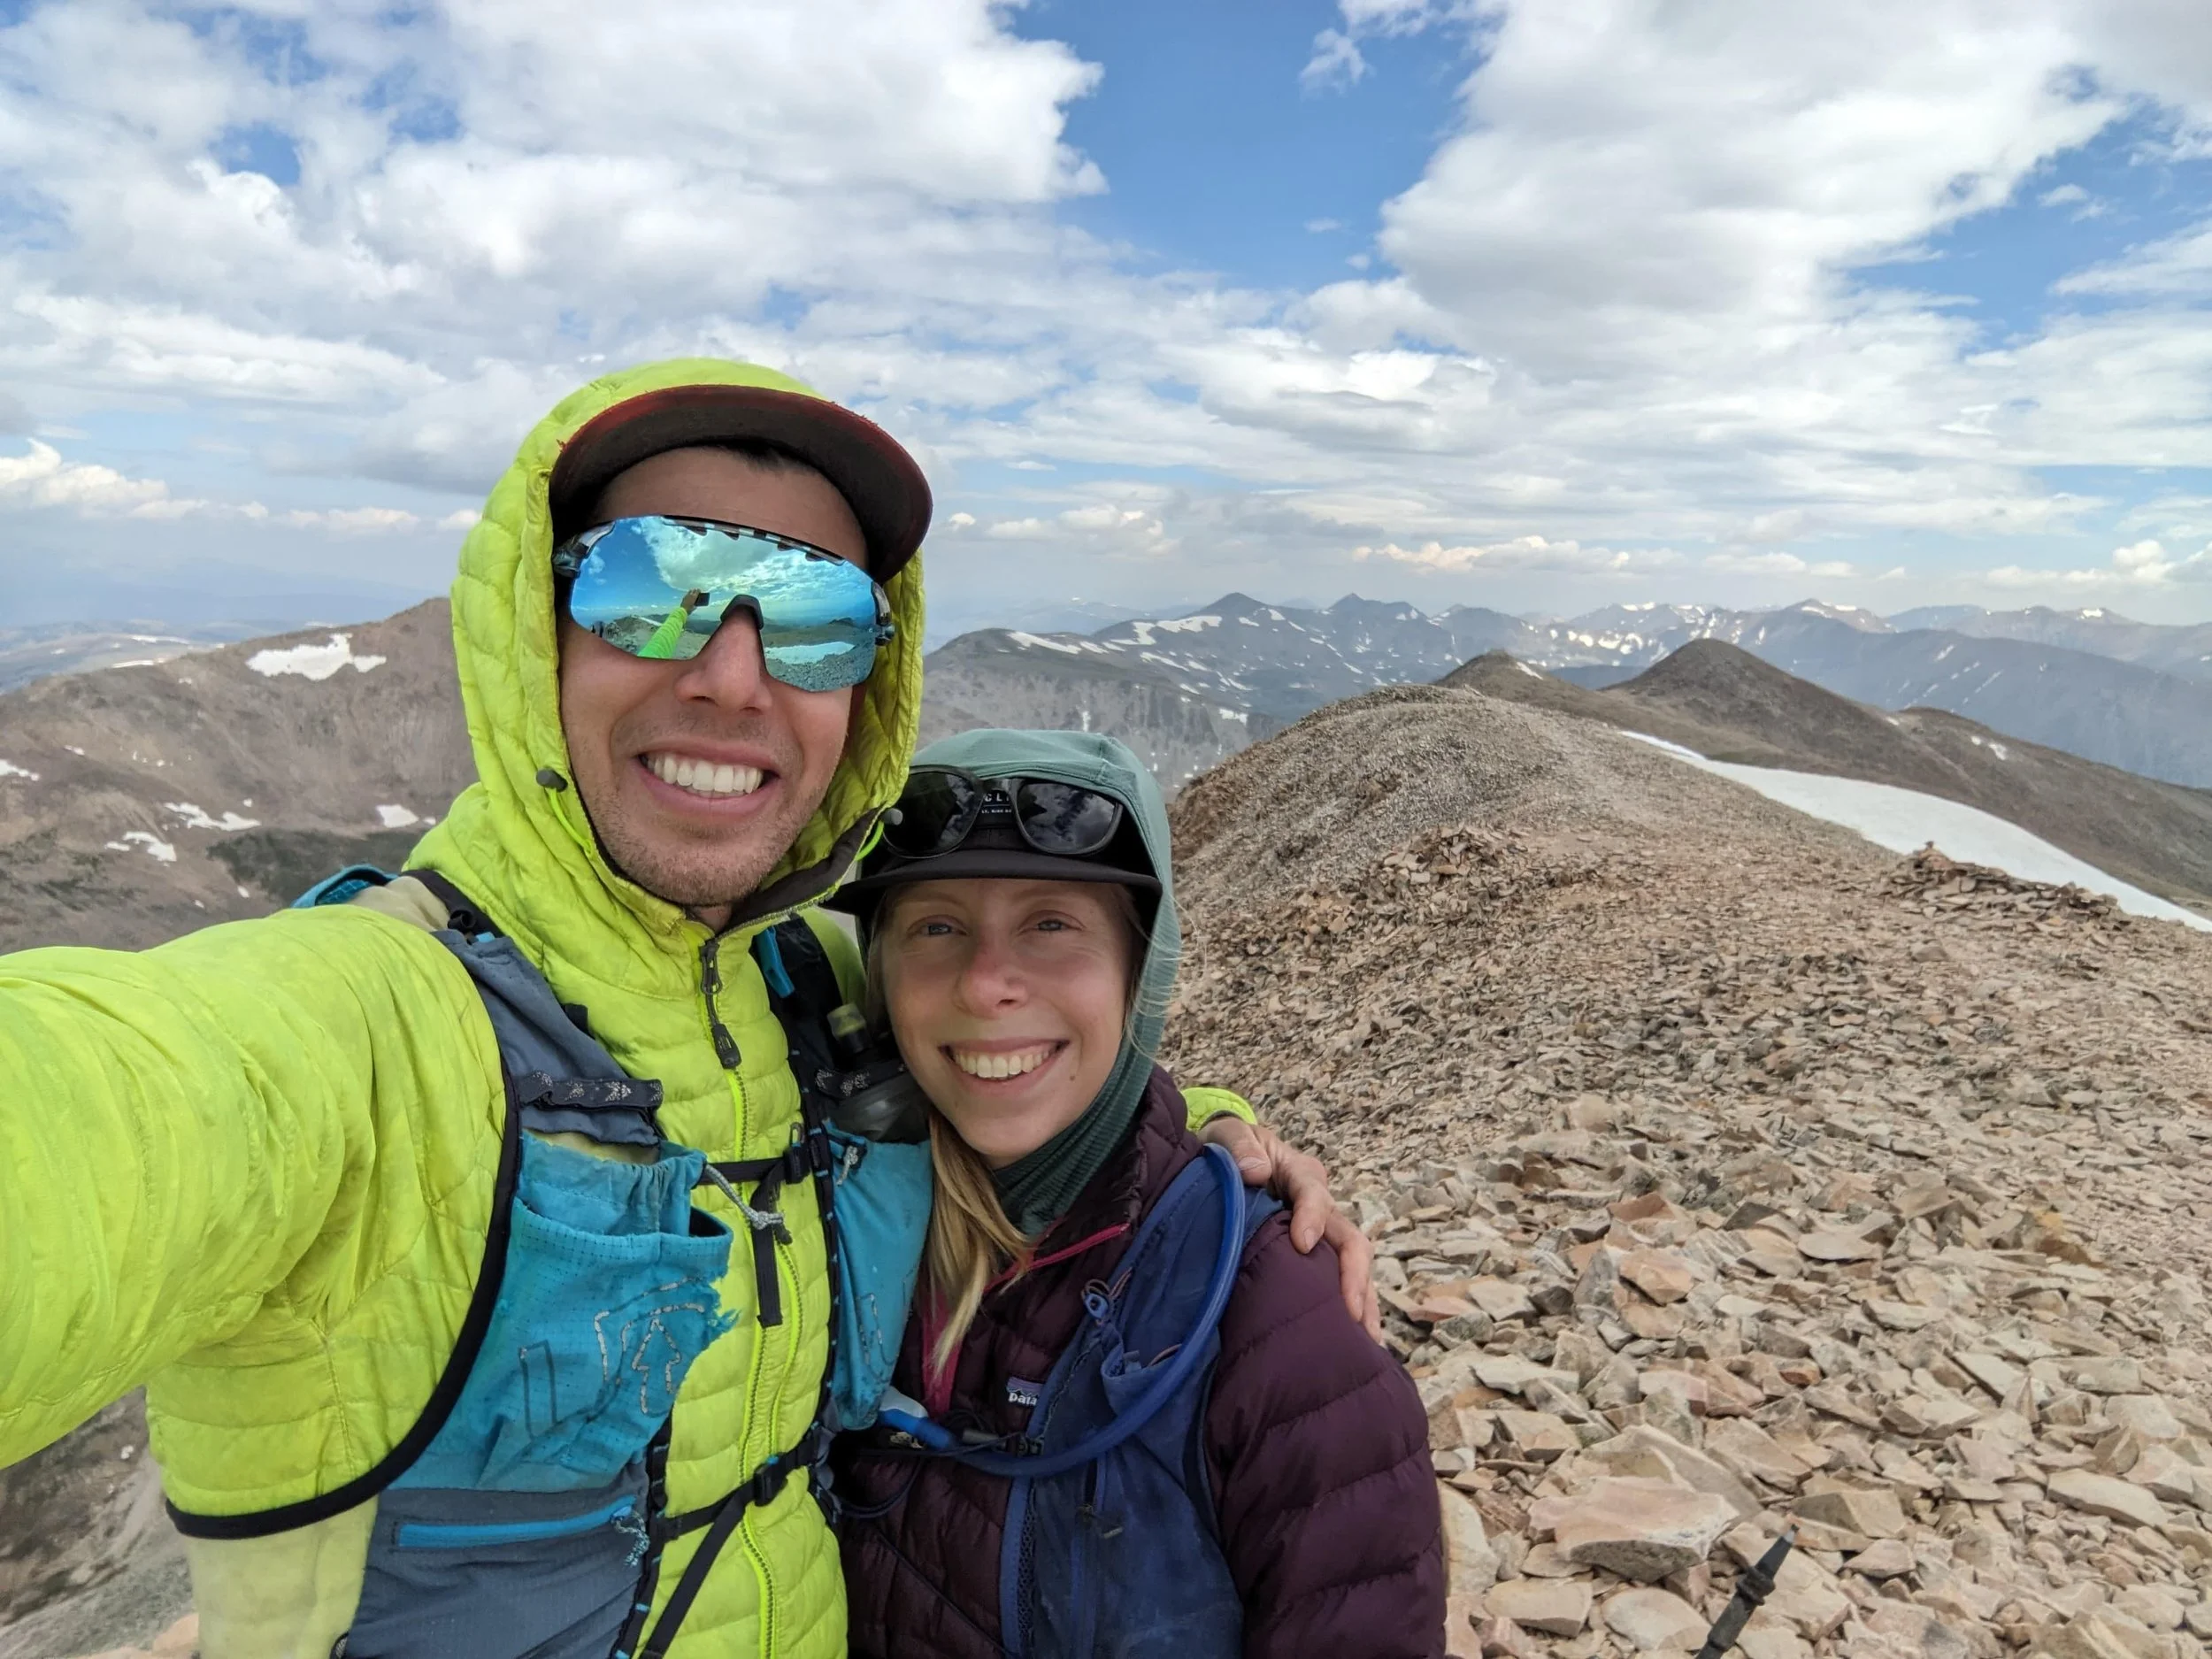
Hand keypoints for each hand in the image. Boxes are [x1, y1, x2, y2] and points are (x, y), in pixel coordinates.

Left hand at [1198, 1116, 1381, 1342]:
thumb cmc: (1230, 1151)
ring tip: (1365, 1341)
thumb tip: (1257, 1171)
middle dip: (1353, 1275)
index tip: (1302, 1244)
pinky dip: (1351, 1311)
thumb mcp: (1229, 1136)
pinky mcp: (1314, 1259)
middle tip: (1350, 1311)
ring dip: (1362, 1302)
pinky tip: (1355, 1342)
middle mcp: (1320, 1206)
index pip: (1314, 1193)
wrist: (1227, 1164)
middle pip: (1349, 1239)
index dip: (1312, 1216)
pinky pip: (1338, 1283)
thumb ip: (1240, 1147)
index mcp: (1300, 1174)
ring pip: (1353, 1268)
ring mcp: (1322, 1235)